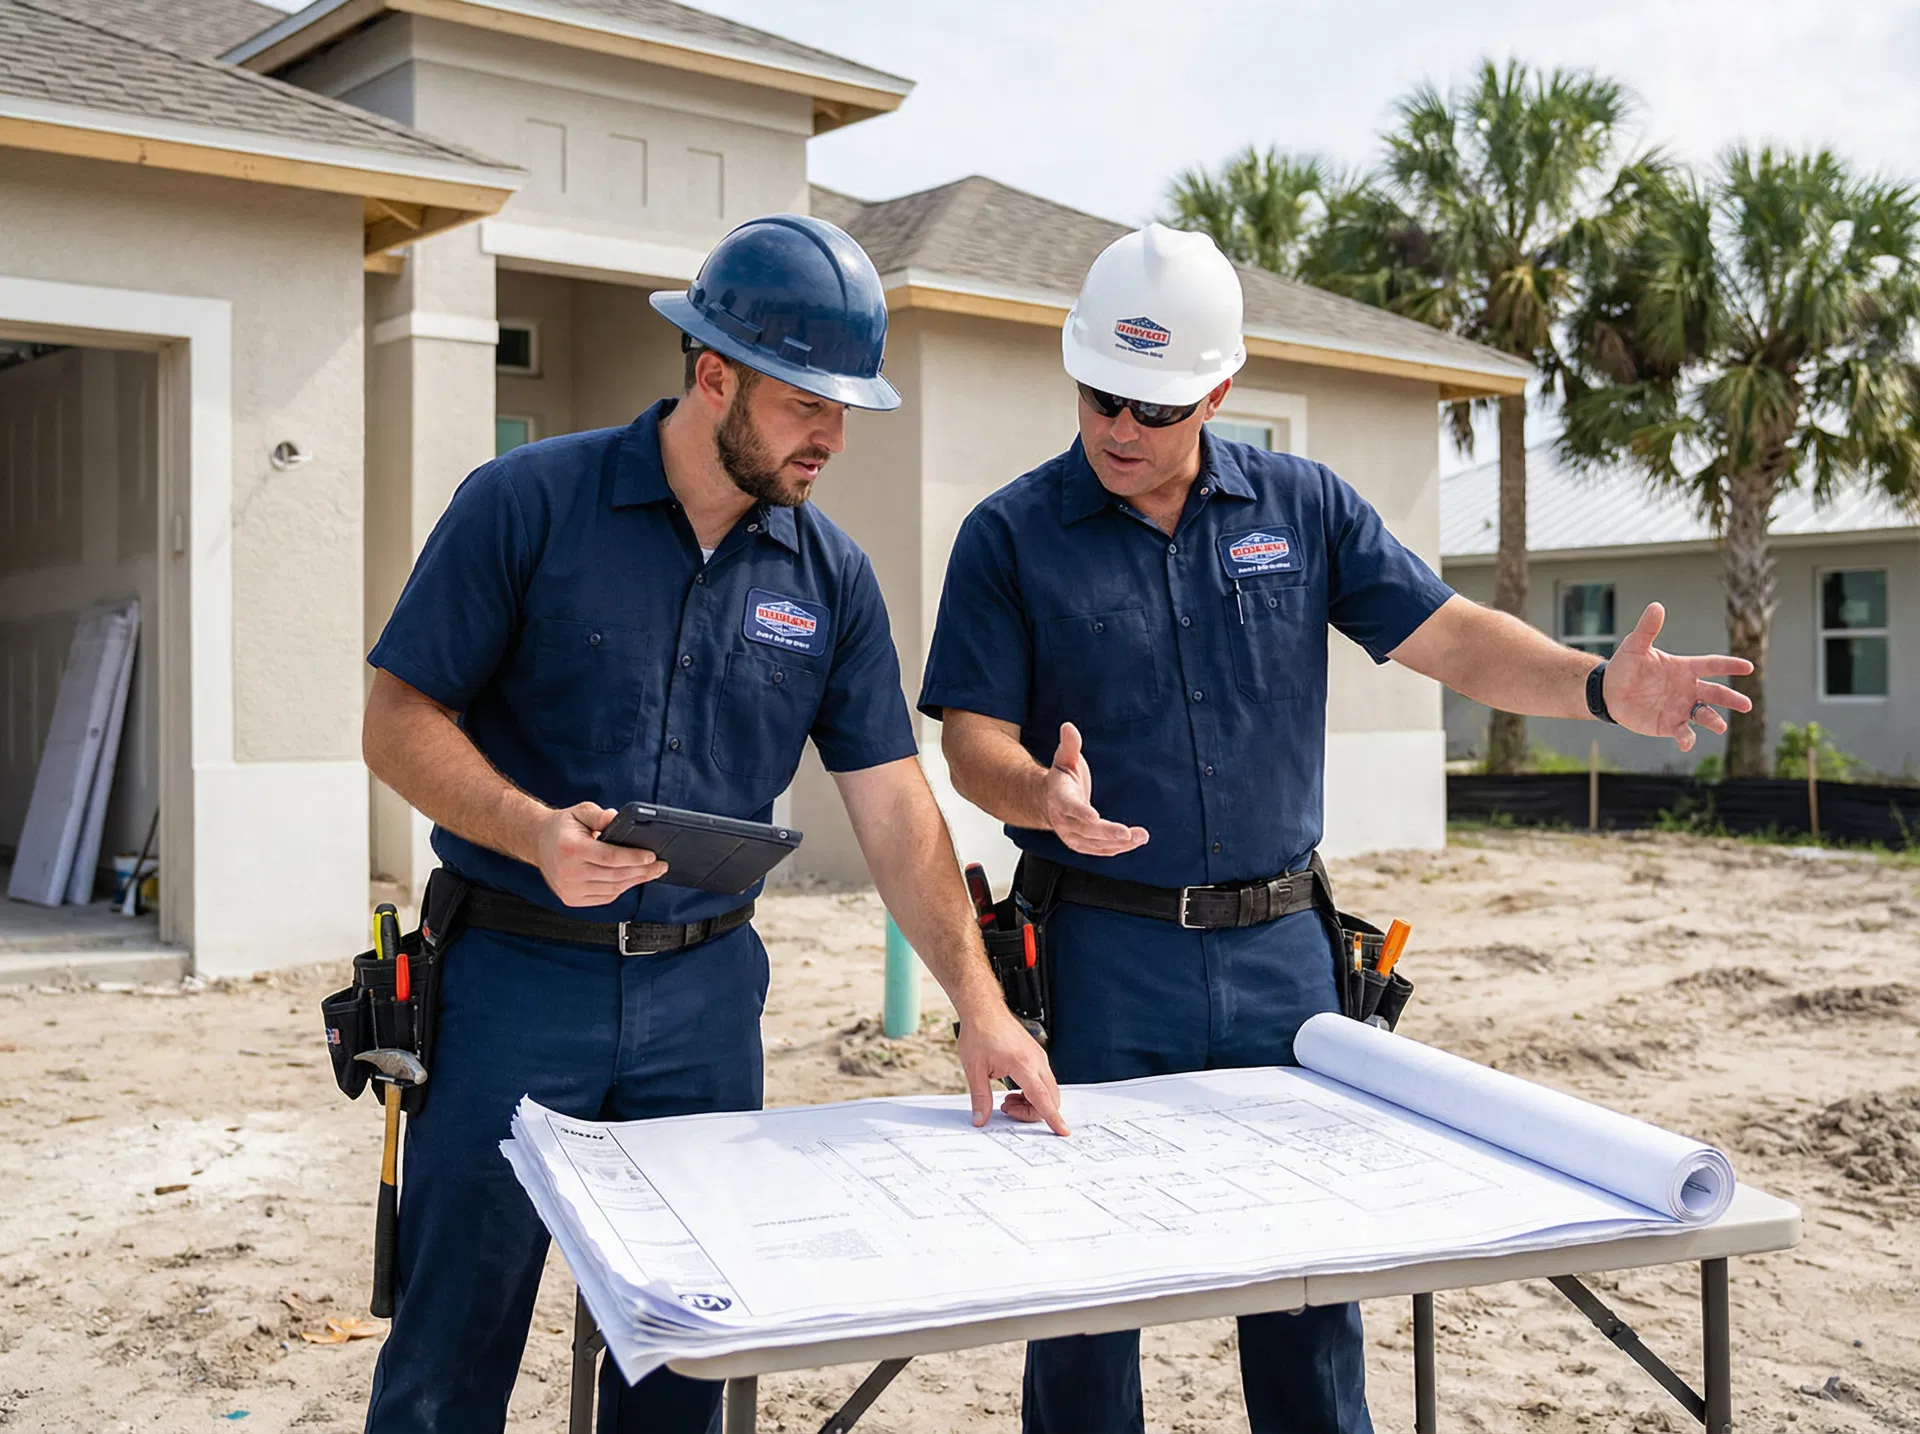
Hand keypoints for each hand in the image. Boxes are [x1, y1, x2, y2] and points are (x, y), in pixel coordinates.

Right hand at [533, 802, 668, 905]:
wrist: (538, 843)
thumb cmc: (563, 827)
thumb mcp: (580, 811)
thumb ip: (599, 815)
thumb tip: (616, 817)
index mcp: (570, 849)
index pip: (609, 857)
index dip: (634, 858)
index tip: (652, 856)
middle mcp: (568, 872)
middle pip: (614, 875)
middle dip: (642, 871)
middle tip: (661, 865)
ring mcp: (569, 889)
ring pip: (612, 889)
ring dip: (635, 881)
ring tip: (651, 872)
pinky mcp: (572, 899)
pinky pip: (604, 897)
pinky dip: (621, 888)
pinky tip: (632, 879)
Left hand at [956, 1003, 1069, 1135]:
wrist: (984, 1009)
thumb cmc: (979, 1033)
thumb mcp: (974, 1069)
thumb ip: (980, 1097)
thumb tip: (980, 1119)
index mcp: (1023, 1065)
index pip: (1042, 1098)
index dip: (1053, 1118)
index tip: (1063, 1132)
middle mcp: (1036, 1061)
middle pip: (1049, 1098)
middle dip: (1032, 1112)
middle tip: (1006, 1109)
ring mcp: (1039, 1057)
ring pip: (1047, 1090)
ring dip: (1032, 1102)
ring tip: (1006, 1100)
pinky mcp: (1036, 1055)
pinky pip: (1043, 1080)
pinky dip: (1033, 1092)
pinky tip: (1013, 1090)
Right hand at [1042, 722, 1147, 856]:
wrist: (1047, 801)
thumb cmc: (1060, 779)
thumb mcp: (1063, 759)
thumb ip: (1069, 745)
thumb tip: (1069, 726)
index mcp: (1058, 798)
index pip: (1069, 806)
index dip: (1081, 812)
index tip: (1094, 816)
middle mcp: (1063, 821)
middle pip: (1086, 830)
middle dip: (1107, 832)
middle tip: (1127, 833)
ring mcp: (1072, 836)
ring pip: (1095, 844)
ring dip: (1119, 843)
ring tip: (1141, 836)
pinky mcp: (1082, 845)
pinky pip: (1100, 850)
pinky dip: (1117, 849)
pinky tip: (1133, 843)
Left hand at [1603, 604, 1753, 751]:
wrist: (1609, 692)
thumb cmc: (1625, 666)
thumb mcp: (1634, 646)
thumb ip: (1647, 629)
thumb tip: (1656, 606)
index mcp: (1684, 668)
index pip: (1712, 665)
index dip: (1729, 666)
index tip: (1747, 667)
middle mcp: (1688, 689)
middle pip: (1716, 693)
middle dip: (1731, 699)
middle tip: (1746, 705)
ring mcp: (1680, 707)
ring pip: (1704, 715)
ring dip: (1714, 721)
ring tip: (1720, 726)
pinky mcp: (1669, 724)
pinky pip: (1683, 732)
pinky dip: (1687, 738)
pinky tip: (1686, 742)